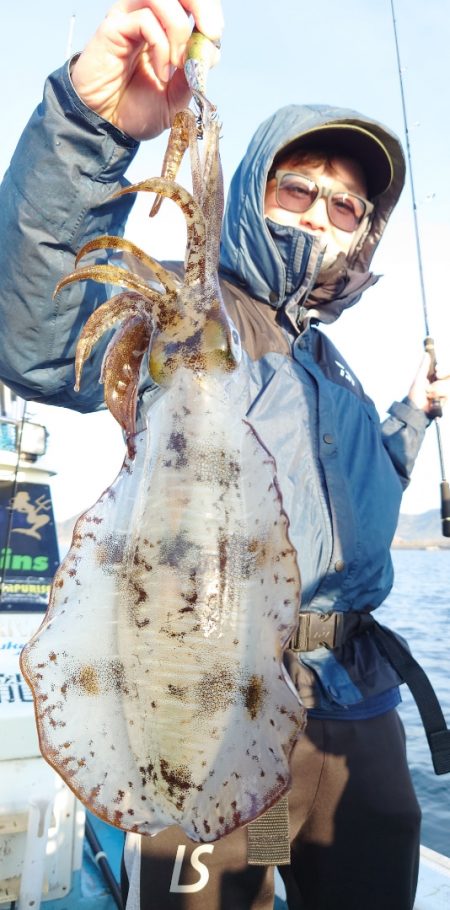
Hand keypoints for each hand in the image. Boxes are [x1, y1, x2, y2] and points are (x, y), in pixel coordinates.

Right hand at [71, 0, 223, 140]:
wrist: (107, 126)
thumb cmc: (136, 109)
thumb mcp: (177, 98)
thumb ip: (193, 75)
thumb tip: (209, 51)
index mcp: (166, 27)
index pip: (191, 0)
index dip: (209, 9)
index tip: (214, 37)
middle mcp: (148, 15)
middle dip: (202, 5)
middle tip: (210, 34)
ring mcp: (130, 18)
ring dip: (179, 30)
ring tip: (176, 63)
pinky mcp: (114, 26)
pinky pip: (146, 20)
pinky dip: (161, 47)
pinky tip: (160, 72)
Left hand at [408, 352, 449, 415]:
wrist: (416, 411)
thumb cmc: (415, 395)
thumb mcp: (419, 379)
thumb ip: (423, 367)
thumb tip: (426, 354)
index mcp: (435, 377)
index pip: (446, 370)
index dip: (445, 369)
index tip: (437, 369)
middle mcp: (442, 383)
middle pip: (449, 376)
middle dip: (442, 379)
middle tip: (436, 379)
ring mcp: (445, 392)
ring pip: (448, 385)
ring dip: (438, 390)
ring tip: (430, 395)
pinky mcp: (446, 400)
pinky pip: (448, 394)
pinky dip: (440, 397)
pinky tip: (435, 400)